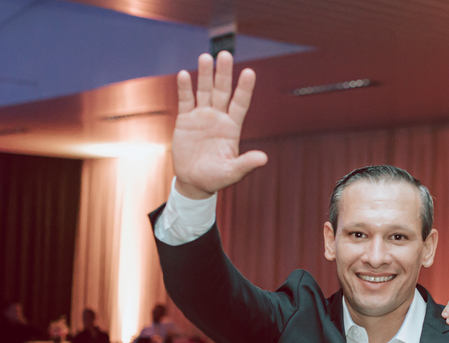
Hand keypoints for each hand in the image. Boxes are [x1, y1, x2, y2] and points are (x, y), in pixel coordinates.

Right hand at [172, 51, 267, 198]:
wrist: (194, 182)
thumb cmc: (216, 178)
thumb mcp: (232, 172)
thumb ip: (246, 164)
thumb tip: (264, 158)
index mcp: (232, 127)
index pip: (240, 103)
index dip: (244, 88)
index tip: (250, 72)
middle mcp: (218, 117)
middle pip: (222, 91)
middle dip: (224, 74)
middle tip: (225, 54)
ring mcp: (202, 116)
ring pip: (204, 91)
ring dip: (205, 75)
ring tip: (206, 57)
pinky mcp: (185, 120)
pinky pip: (185, 100)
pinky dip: (185, 88)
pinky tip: (185, 74)